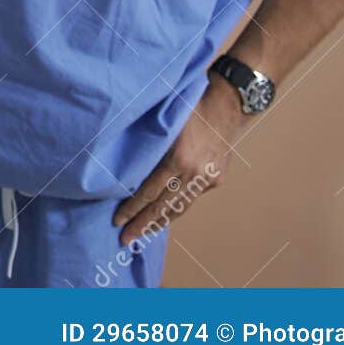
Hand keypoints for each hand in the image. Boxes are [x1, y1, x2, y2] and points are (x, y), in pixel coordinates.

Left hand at [112, 77, 245, 245]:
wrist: (227, 105)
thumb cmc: (188, 105)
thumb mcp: (163, 121)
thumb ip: (148, 145)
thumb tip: (121, 166)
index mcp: (178, 159)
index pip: (149, 192)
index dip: (132, 208)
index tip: (117, 221)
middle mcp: (194, 173)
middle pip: (163, 207)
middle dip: (142, 225)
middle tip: (125, 239)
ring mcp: (208, 179)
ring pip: (180, 208)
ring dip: (160, 222)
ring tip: (142, 233)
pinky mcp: (216, 179)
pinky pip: (192, 197)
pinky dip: (176, 206)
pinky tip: (164, 214)